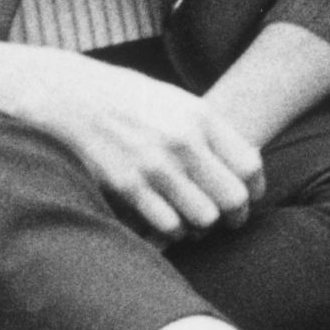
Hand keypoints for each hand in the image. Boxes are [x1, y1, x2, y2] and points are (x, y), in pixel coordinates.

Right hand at [20, 52, 267, 239]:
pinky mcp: (128, 187)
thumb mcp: (177, 102)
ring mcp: (156, 167)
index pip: (250, 166)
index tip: (249, 196)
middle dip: (236, 215)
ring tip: (197, 221)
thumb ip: (210, 131)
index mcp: (201, 117)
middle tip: (230, 219)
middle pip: (233, 198)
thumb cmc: (130, 101)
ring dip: (204, 226)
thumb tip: (247, 164)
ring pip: (204, 219)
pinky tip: (169, 221)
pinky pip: (169, 226)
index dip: (255, 189)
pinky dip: (174, 231)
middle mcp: (183, 142)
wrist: (74, 98)